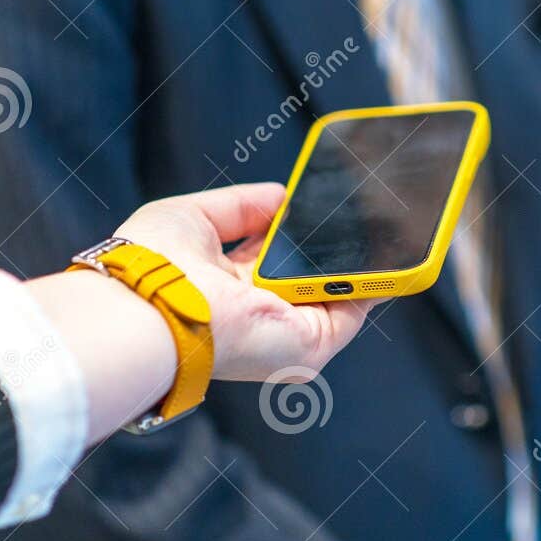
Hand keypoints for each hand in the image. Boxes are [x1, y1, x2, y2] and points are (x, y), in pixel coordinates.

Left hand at [116, 183, 372, 380]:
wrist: (152, 302)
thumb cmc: (154, 263)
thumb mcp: (196, 217)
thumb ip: (243, 205)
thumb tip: (283, 195)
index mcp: (228, 291)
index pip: (273, 262)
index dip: (298, 235)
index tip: (320, 208)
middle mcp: (258, 318)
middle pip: (309, 278)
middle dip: (335, 244)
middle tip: (363, 208)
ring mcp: (286, 335)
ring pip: (339, 293)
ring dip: (362, 257)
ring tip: (385, 217)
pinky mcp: (310, 345)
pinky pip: (355, 307)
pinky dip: (376, 277)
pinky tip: (388, 244)